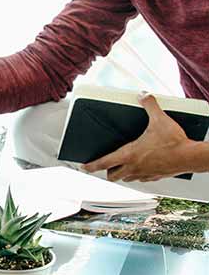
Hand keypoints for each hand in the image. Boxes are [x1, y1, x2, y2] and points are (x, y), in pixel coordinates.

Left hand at [84, 93, 198, 181]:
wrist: (190, 156)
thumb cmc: (174, 143)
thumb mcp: (159, 119)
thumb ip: (149, 106)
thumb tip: (143, 96)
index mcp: (129, 155)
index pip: (103, 163)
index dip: (91, 165)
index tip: (84, 167)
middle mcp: (134, 167)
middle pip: (112, 175)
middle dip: (107, 171)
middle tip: (106, 166)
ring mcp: (144, 174)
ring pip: (126, 179)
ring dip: (122, 174)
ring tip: (123, 167)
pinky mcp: (155, 177)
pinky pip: (141, 179)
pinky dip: (138, 175)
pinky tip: (142, 168)